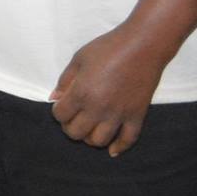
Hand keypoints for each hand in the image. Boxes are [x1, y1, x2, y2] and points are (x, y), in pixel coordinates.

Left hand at [50, 25, 166, 155]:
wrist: (142, 46)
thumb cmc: (107, 48)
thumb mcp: (79, 59)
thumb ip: (65, 81)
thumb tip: (54, 99)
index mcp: (81, 93)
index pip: (61, 116)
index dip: (58, 112)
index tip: (62, 106)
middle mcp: (99, 108)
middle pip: (77, 133)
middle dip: (70, 128)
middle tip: (74, 118)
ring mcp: (119, 114)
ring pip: (99, 141)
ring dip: (91, 138)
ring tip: (90, 128)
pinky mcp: (137, 116)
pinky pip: (128, 140)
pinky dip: (119, 147)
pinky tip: (112, 149)